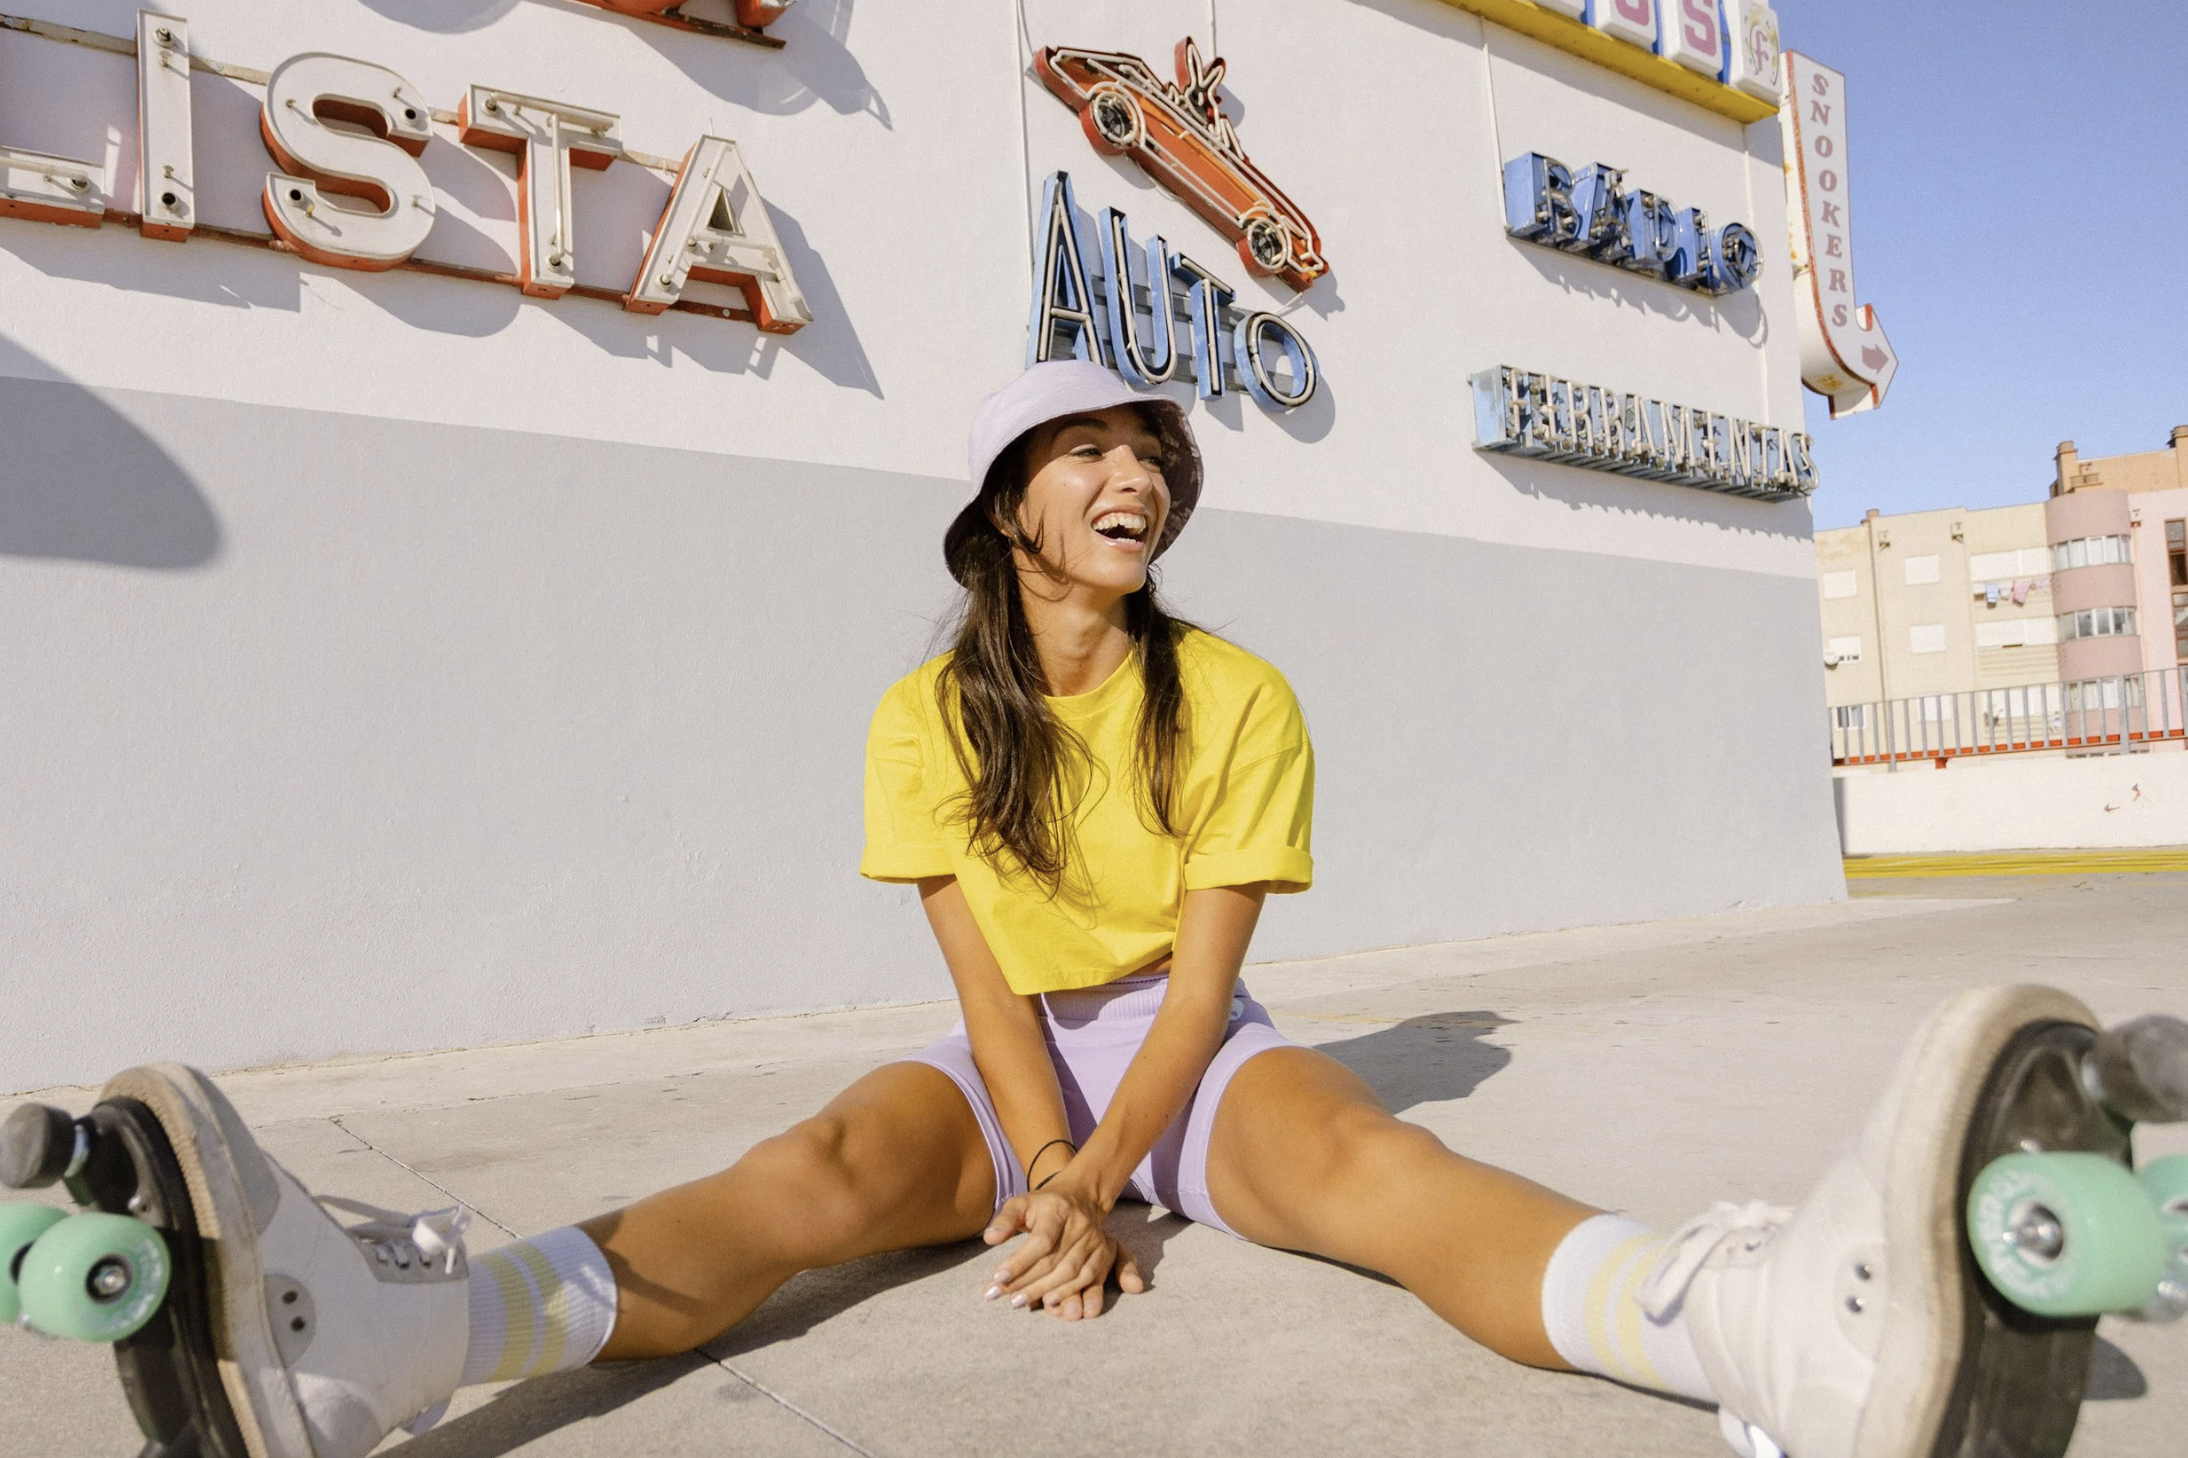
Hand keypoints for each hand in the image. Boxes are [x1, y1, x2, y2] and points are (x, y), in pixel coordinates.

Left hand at [981, 1177, 1144, 1320]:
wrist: (1080, 1198)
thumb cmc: (1043, 1206)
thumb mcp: (1021, 1203)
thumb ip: (1005, 1220)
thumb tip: (990, 1238)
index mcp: (1058, 1209)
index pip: (1041, 1240)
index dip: (1020, 1261)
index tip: (997, 1277)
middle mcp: (1079, 1225)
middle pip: (1053, 1260)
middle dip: (1025, 1282)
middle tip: (1000, 1295)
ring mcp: (1093, 1240)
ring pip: (1069, 1273)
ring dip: (1043, 1291)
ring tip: (1018, 1302)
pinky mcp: (1101, 1254)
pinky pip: (1086, 1279)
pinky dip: (1067, 1293)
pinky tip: (1048, 1303)